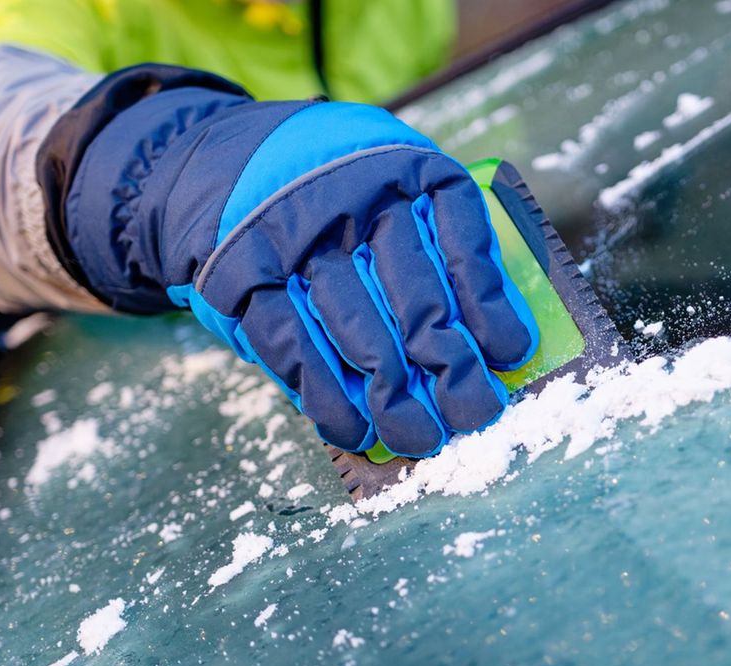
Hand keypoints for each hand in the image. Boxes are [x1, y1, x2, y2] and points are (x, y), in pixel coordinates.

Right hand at [68, 93, 538, 456]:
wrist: (220, 162)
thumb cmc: (337, 195)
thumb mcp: (396, 188)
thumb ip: (445, 247)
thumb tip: (502, 339)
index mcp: (404, 171)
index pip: (461, 241)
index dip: (489, 305)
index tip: (510, 354)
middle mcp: (352, 202)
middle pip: (417, 299)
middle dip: (451, 368)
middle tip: (474, 414)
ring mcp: (292, 242)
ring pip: (359, 334)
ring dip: (394, 399)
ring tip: (421, 438)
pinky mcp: (242, 280)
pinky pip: (294, 351)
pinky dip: (329, 400)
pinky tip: (358, 431)